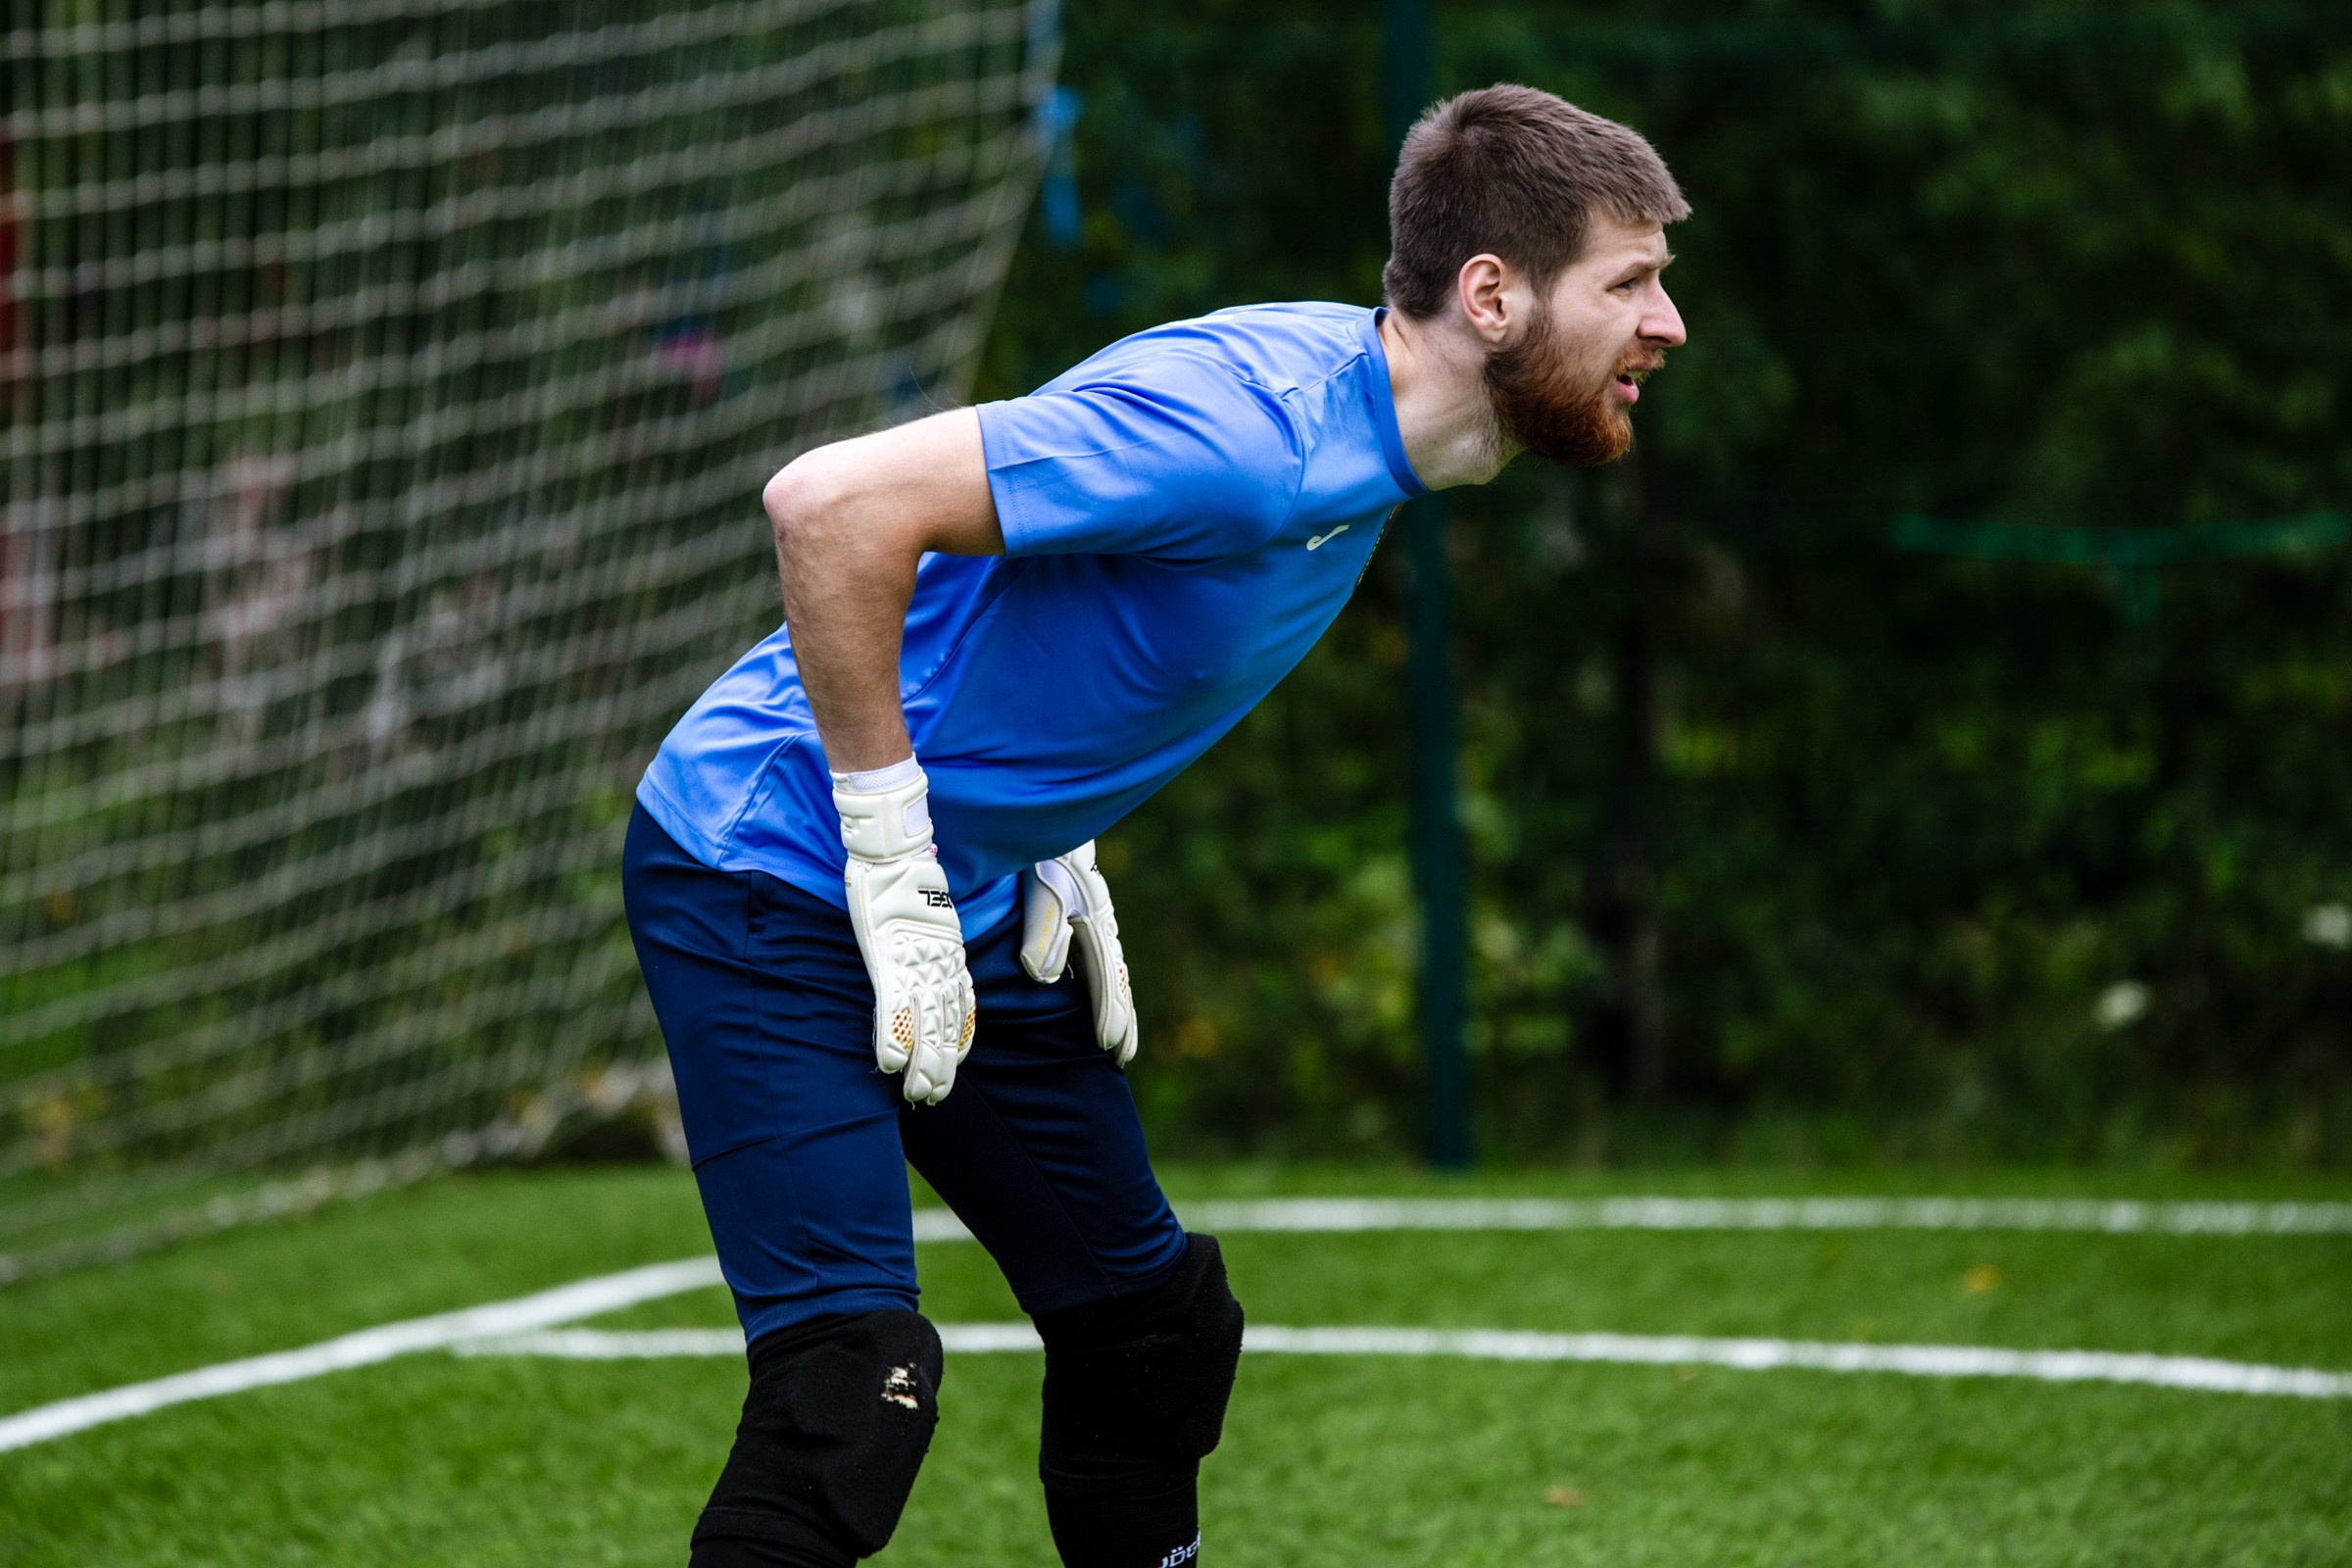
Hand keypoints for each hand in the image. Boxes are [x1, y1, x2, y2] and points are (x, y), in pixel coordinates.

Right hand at [836, 764, 974, 1102]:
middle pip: (943, 1026)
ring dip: (921, 1064)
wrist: (894, 850)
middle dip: (940, 1066)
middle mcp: (937, 965)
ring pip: (924, 1026)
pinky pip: (894, 1007)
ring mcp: (913, 964)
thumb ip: (933, 940)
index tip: (949, 1070)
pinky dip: (893, 1037)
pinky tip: (890, 1063)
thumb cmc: (906, 877)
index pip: (958, 1009)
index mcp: (948, 955)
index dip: (954, 1043)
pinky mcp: (889, 959)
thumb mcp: (930, 913)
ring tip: (918, 1094)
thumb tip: (931, 955)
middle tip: (933, 1097)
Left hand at [1019, 841, 1137, 1064]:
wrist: (1046, 812)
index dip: (1109, 1011)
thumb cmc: (1042, 848)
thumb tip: (1042, 976)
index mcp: (1093, 916)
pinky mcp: (1084, 909)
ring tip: (1121, 1040)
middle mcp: (1100, 919)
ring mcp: (1095, 914)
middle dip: (1121, 1017)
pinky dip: (1106, 982)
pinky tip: (1102, 995)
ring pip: (1112, 968)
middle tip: (1123, 1055)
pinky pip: (1101, 954)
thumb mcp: (1041, 882)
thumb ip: (1044, 927)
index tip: (1110, 1045)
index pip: (1105, 974)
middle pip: (1116, 977)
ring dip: (1117, 1004)